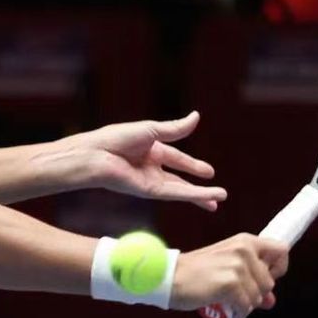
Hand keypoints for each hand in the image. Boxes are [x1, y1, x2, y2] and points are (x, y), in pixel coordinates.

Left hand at [76, 113, 226, 209]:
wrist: (97, 155)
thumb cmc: (116, 138)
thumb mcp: (152, 130)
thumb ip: (175, 129)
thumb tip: (197, 116)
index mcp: (150, 150)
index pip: (177, 158)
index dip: (192, 165)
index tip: (209, 172)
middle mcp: (151, 168)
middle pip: (180, 180)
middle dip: (199, 187)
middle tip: (218, 194)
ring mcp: (150, 182)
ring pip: (181, 189)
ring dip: (201, 195)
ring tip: (219, 200)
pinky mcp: (149, 191)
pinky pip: (175, 193)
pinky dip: (192, 195)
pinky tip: (206, 197)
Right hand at [170, 233, 288, 317]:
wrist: (170, 277)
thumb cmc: (195, 273)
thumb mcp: (226, 268)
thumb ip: (251, 279)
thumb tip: (270, 301)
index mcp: (246, 241)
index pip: (282, 250)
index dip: (278, 269)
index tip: (264, 280)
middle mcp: (245, 250)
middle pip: (269, 283)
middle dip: (255, 295)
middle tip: (235, 295)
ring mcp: (238, 267)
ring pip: (258, 298)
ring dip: (244, 306)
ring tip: (227, 302)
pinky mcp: (231, 284)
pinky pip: (246, 308)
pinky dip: (237, 315)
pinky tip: (226, 311)